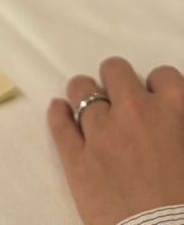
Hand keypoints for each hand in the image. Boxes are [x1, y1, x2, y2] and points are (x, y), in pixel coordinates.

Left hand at [48, 57, 183, 224]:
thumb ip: (179, 127)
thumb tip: (172, 124)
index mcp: (173, 111)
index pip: (163, 76)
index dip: (158, 87)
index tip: (155, 98)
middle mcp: (134, 112)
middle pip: (115, 70)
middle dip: (117, 82)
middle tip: (120, 100)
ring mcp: (101, 133)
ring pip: (81, 90)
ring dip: (85, 95)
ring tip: (88, 106)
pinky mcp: (77, 159)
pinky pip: (59, 123)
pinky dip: (58, 114)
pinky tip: (60, 111)